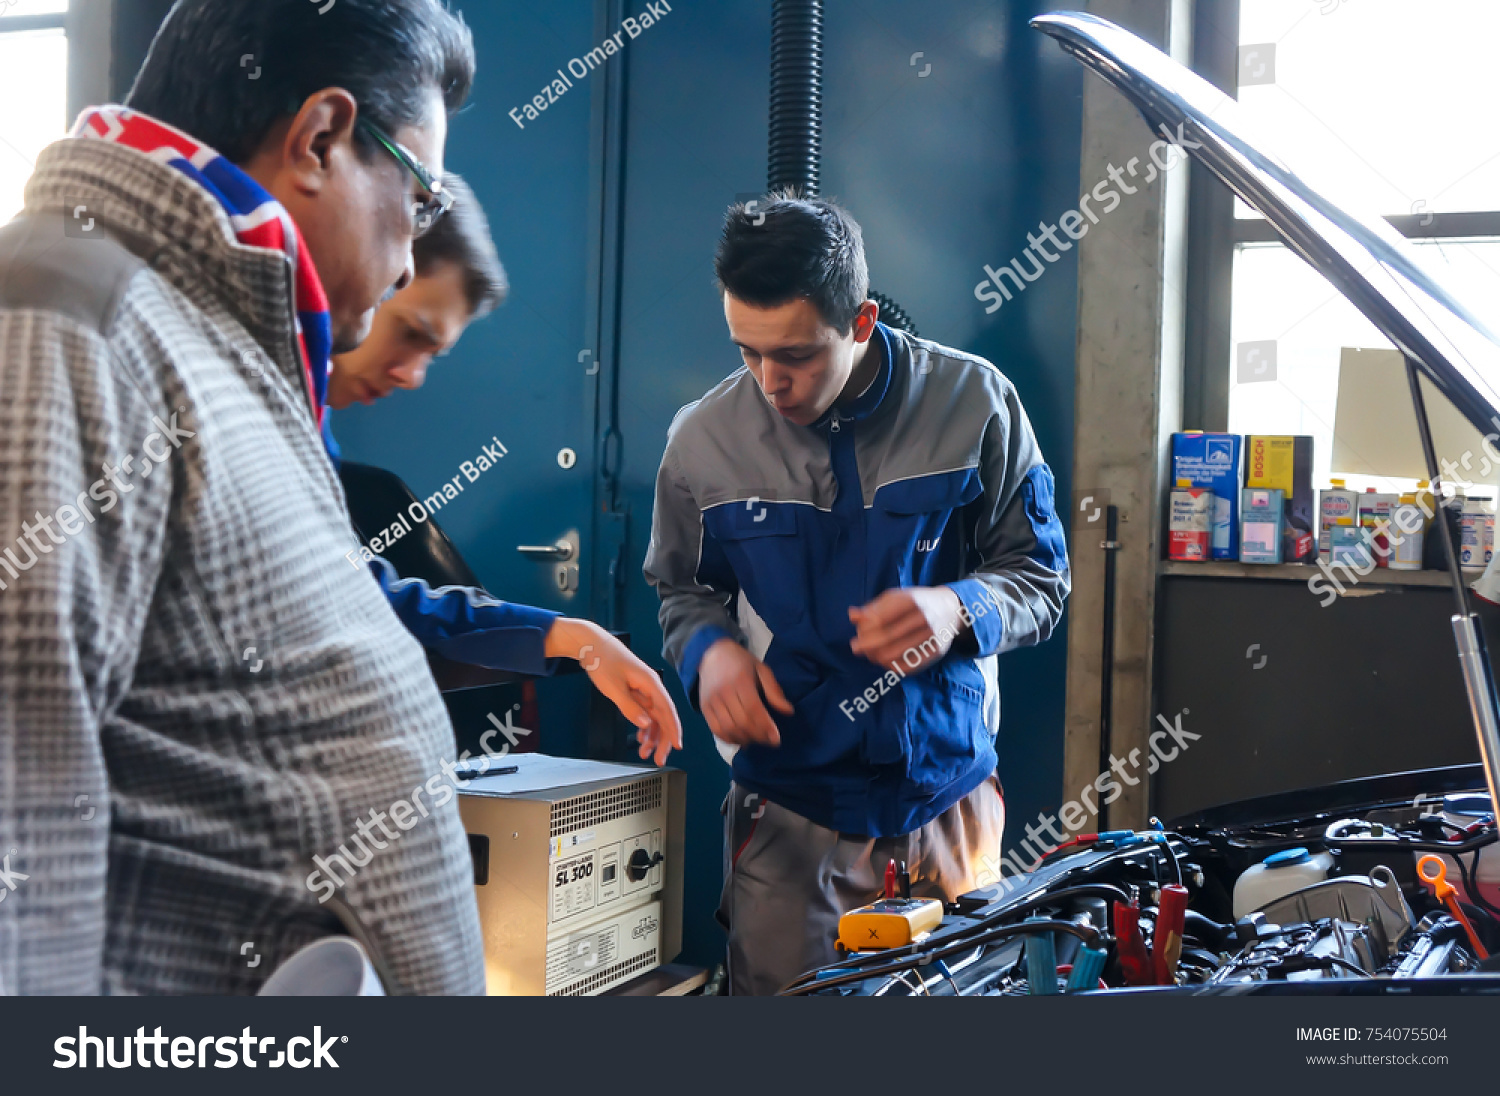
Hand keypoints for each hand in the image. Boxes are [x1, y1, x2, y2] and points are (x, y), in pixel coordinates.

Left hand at [546, 619, 683, 764]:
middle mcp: (650, 687)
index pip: (667, 710)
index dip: (673, 729)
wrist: (590, 644)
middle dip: (663, 739)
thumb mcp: (614, 687)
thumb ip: (630, 707)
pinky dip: (643, 726)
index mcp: (650, 683)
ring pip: (653, 717)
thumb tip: (645, 724)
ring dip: (651, 736)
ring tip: (645, 753)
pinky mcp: (635, 691)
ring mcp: (643, 689)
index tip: (677, 746)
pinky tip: (641, 738)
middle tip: (659, 759)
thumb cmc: (602, 660)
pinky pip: (644, 712)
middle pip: (662, 716)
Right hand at [697, 637, 791, 747]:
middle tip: (769, 741)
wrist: (713, 653)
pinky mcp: (704, 708)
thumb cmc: (742, 663)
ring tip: (757, 740)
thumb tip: (788, 712)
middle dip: (758, 736)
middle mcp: (723, 691)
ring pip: (728, 728)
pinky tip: (741, 740)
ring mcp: (711, 701)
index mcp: (740, 680)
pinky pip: (716, 730)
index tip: (776, 739)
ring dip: (744, 739)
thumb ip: (774, 691)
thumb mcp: (762, 670)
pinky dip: (729, 739)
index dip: (765, 726)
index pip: (753, 709)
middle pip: (741, 721)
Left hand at [849, 586, 964, 673]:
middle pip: (887, 638)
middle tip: (858, 649)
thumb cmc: (916, 603)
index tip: (856, 638)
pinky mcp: (936, 651)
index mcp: (911, 600)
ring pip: (896, 654)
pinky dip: (892, 666)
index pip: (880, 619)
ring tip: (871, 656)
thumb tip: (852, 616)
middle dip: (867, 647)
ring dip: (877, 658)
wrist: (951, 609)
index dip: (865, 631)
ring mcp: (931, 635)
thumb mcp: (895, 598)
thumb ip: (873, 608)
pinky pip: (909, 665)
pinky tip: (885, 662)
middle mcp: (923, 617)